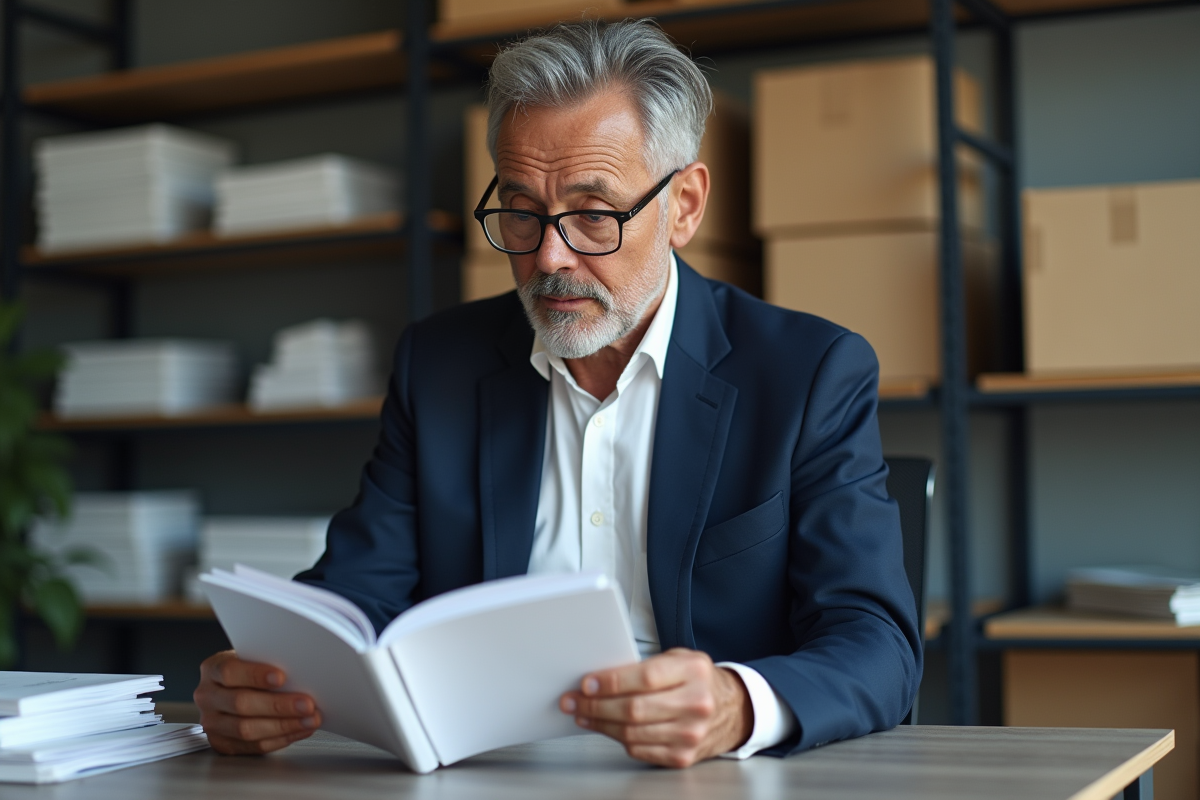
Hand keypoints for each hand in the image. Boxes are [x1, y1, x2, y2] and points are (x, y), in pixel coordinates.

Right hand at [194, 650, 321, 754]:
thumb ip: (268, 662)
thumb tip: (301, 672)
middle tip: (307, 704)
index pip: (229, 672)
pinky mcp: (223, 743)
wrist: (234, 688)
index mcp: (212, 669)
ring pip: (247, 729)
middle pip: (240, 704)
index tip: (282, 677)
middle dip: (278, 705)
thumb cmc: (249, 670)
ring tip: (310, 719)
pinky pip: (254, 746)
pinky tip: (300, 729)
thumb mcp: (254, 657)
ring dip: (284, 725)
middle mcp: (207, 697)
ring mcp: (212, 723)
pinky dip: (282, 739)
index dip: (255, 675)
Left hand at [559, 648, 752, 767]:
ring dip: (600, 724)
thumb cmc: (700, 681)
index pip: (644, 677)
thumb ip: (647, 666)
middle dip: (595, 705)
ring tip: (583, 714)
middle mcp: (695, 704)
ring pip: (632, 732)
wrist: (734, 710)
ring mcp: (691, 733)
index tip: (587, 683)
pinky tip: (605, 728)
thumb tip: (601, 678)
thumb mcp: (681, 659)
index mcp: (693, 671)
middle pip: (633, 709)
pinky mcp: (684, 756)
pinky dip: (617, 739)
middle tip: (574, 701)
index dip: (610, 682)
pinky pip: (640, 750)